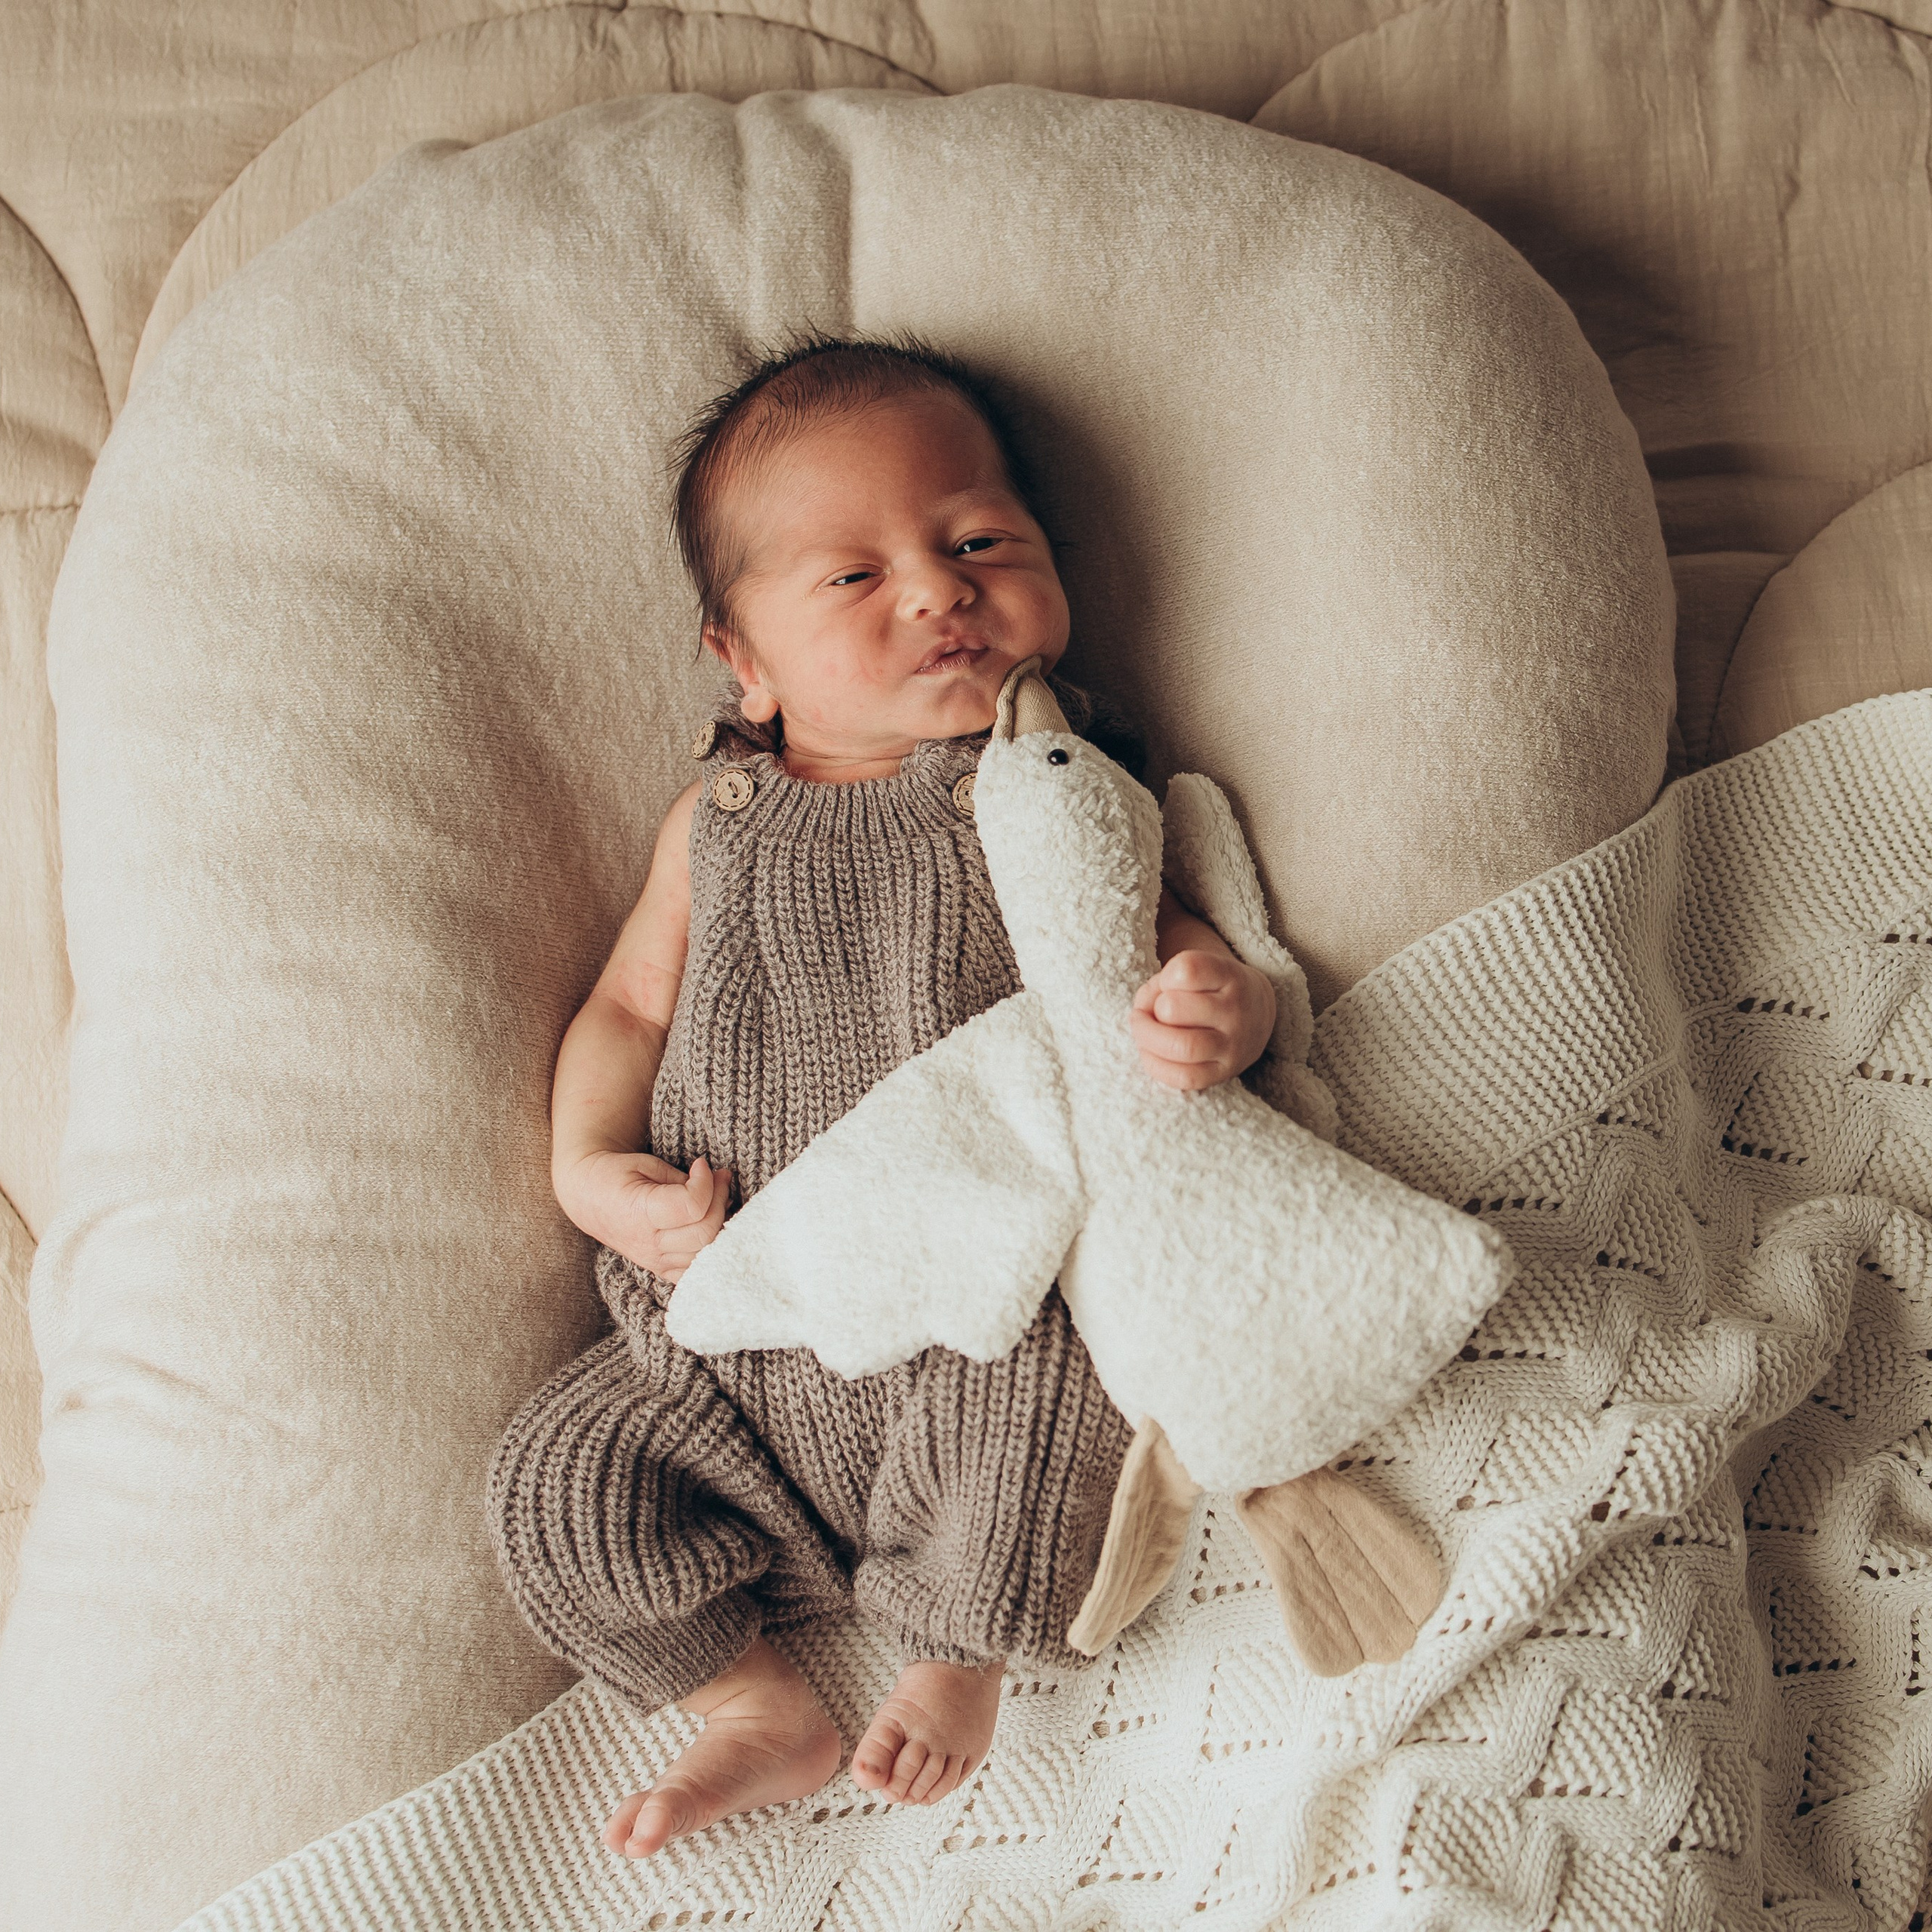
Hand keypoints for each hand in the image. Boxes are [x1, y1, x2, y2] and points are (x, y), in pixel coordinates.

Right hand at [556, 1149, 731, 1280]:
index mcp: (639, 1213)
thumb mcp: (646, 1165)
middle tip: (720, 1178)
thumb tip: (715, 1186)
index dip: (706, 1183)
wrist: (587, 1194)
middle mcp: (647, 1243)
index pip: (691, 1207)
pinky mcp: (658, 1267)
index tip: (701, 1164)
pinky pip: (694, 1269)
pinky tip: (709, 1224)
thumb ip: (681, 1180)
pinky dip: (709, 1249)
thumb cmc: (615, 1174)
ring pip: (704, 1253)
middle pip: (704, 1232)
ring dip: (719, 1223)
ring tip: (717, 1198)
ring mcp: (653, 1260)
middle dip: (720, 1200)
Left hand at [1130, 950, 1275, 1090]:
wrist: (1257, 1015)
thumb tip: (1142, 1012)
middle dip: (1150, 1010)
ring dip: (1148, 1039)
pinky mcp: (1224, 1072)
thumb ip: (1161, 983)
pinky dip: (1155, 1065)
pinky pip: (1183, 1077)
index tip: (1169, 984)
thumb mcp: (1198, 972)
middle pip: (1172, 1009)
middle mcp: (1235, 1010)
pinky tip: (1151, 1053)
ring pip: (1180, 1046)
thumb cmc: (1212, 989)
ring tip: (1145, 1032)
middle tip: (1150, 1012)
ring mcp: (1233, 1045)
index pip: (1186, 970)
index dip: (1165, 977)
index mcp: (1230, 976)